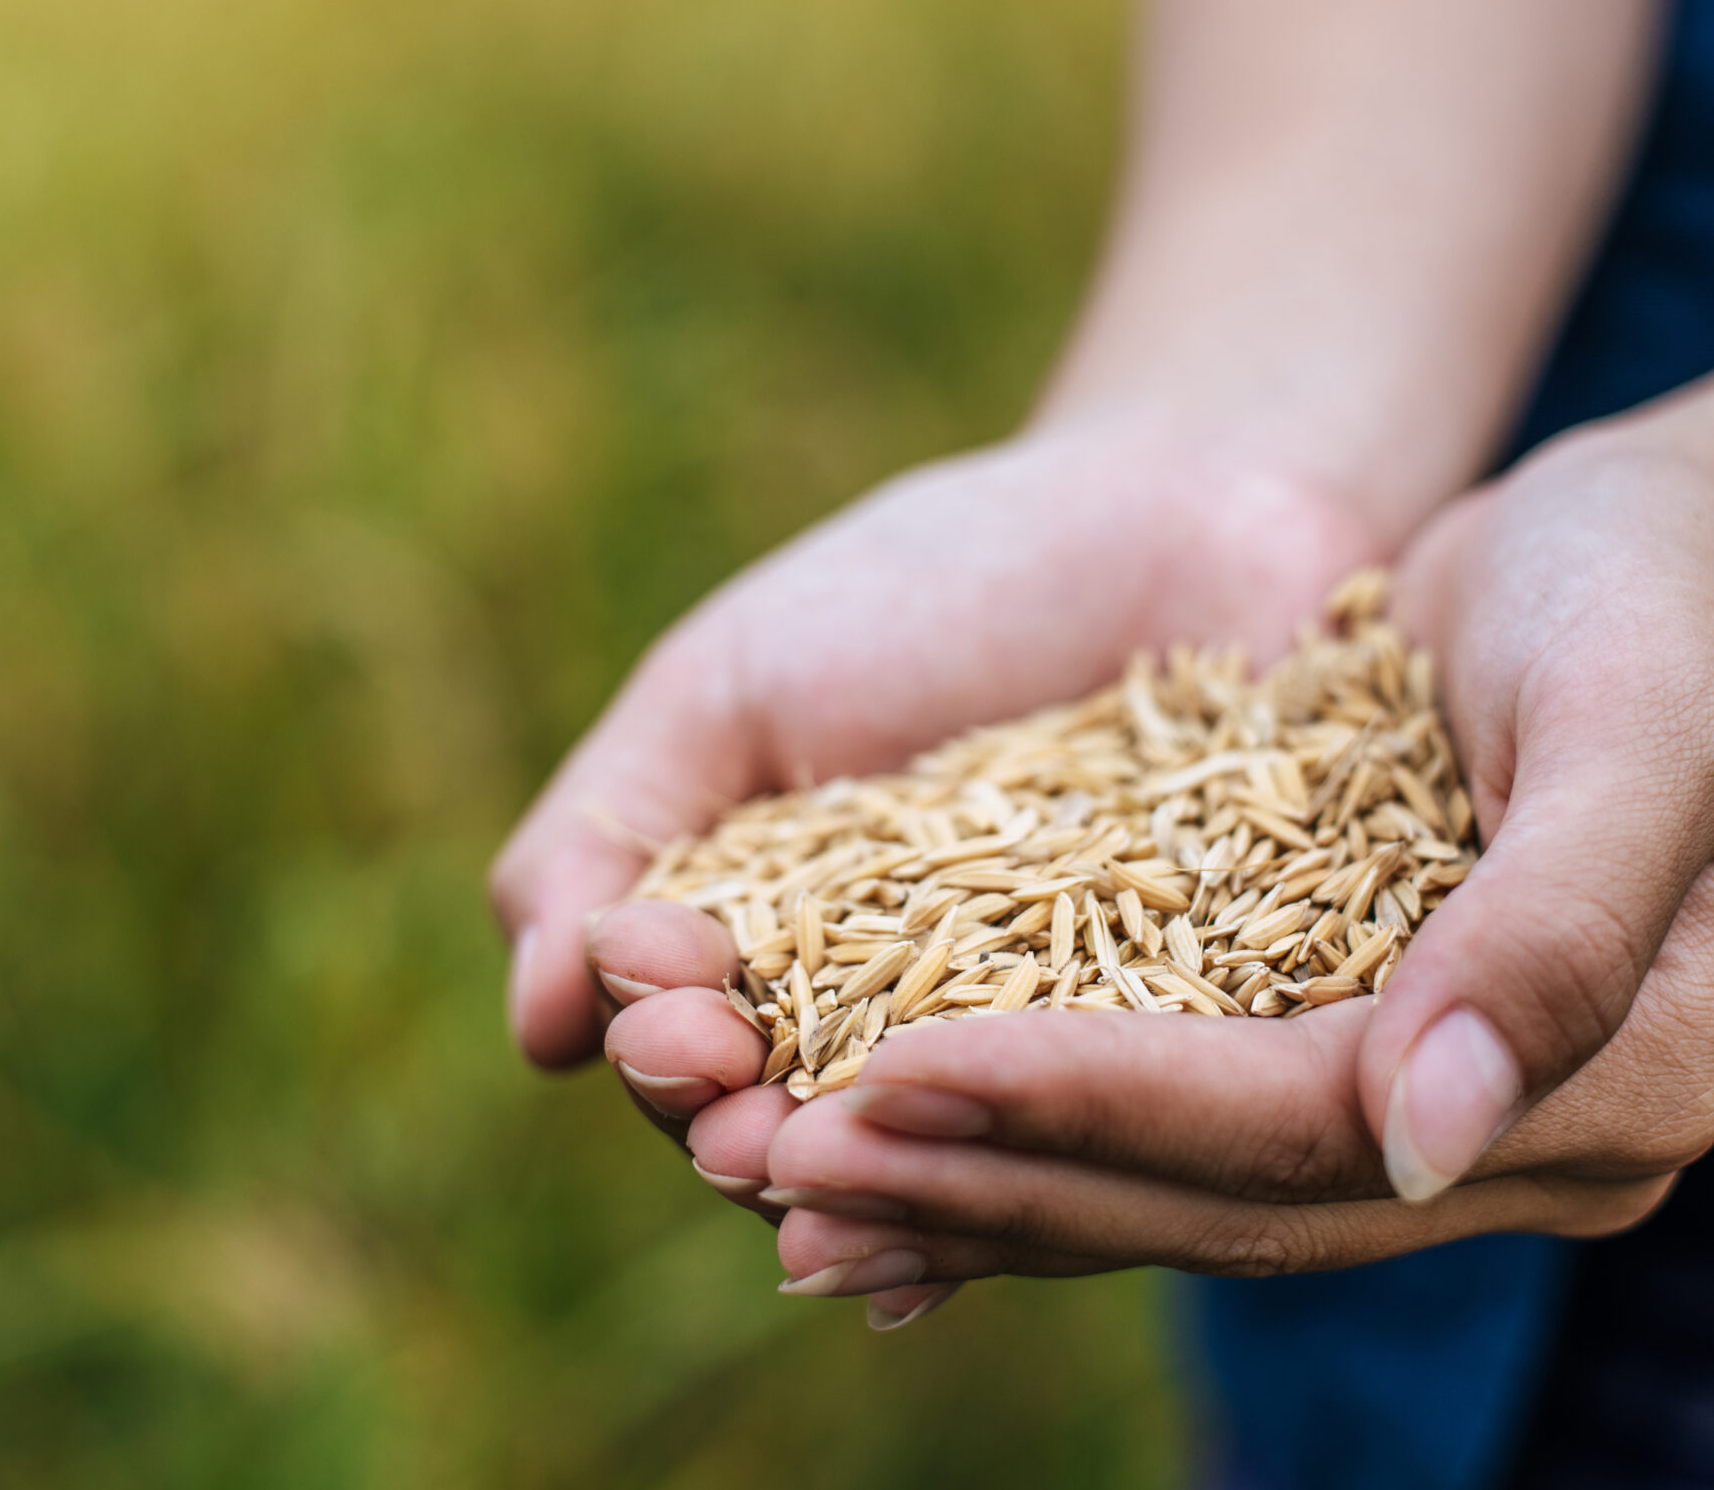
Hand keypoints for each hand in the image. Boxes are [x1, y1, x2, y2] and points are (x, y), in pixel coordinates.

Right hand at [489, 426, 1376, 1317]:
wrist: (1175, 513)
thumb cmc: (928, 589)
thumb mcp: (729, 689)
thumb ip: (605, 838)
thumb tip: (534, 1030)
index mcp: (767, 965)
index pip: (683, 1056)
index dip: (666, 1051)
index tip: (677, 1010)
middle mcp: (892, 1040)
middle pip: (797, 1140)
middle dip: (752, 1138)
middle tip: (741, 1113)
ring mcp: (1035, 1060)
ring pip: (938, 1169)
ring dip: (877, 1186)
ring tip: (843, 1168)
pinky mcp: (1179, 1067)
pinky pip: (1101, 1139)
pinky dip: (1044, 1170)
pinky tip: (997, 1201)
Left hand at [669, 425, 1713, 1313]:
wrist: (1658, 555)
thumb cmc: (1660, 600)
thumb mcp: (1635, 719)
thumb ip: (1554, 929)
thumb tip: (1420, 1140)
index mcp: (1620, 1091)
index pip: (1308, 1129)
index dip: (1099, 1105)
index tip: (897, 1068)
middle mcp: (1513, 1143)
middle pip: (1221, 1194)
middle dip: (998, 1170)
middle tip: (783, 1160)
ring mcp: (1427, 1119)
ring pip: (1174, 1186)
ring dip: (979, 1181)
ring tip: (786, 1175)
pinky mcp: (1338, 1059)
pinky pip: (1164, 1123)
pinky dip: (1025, 1127)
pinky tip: (881, 1128)